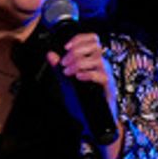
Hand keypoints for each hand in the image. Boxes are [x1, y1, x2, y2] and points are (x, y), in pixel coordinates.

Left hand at [46, 32, 123, 158]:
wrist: (91, 119)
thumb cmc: (82, 100)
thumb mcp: (66, 81)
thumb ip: (58, 68)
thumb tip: (50, 54)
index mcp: (92, 60)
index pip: (92, 39)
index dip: (79, 39)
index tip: (65, 46)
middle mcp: (101, 64)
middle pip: (95, 46)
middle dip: (76, 51)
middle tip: (64, 64)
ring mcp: (106, 75)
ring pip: (97, 59)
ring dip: (79, 63)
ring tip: (67, 73)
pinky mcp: (107, 87)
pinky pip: (101, 76)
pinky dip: (88, 74)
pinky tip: (77, 77)